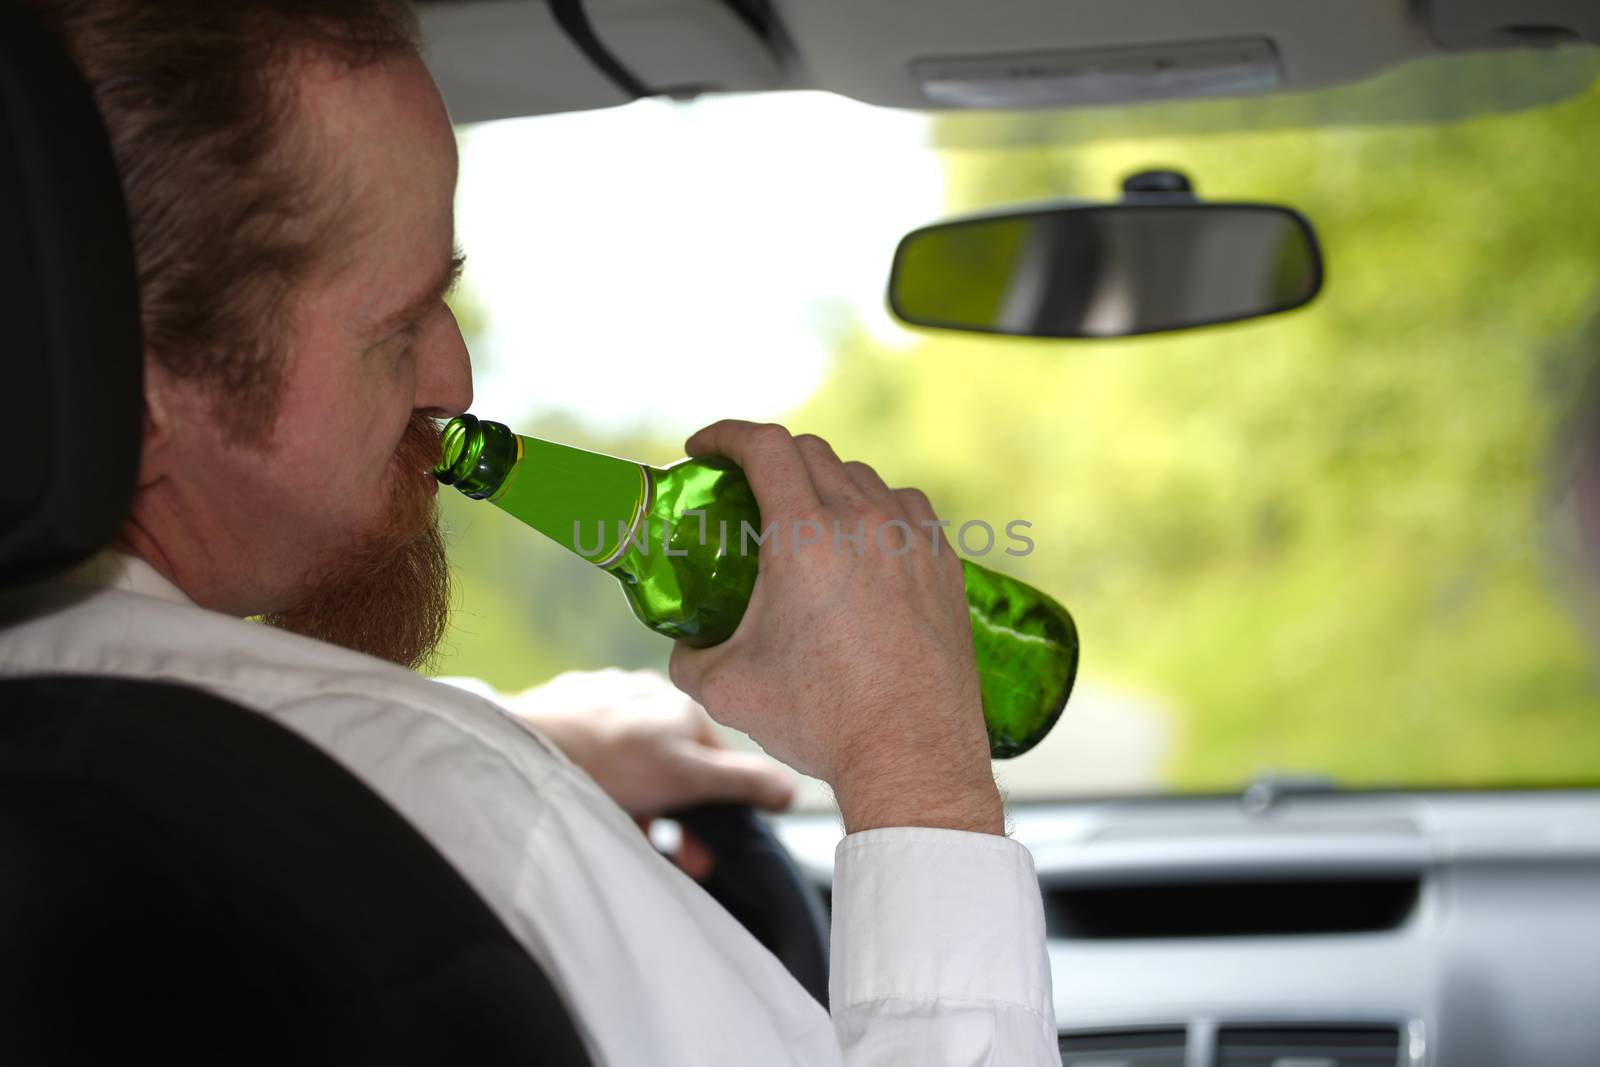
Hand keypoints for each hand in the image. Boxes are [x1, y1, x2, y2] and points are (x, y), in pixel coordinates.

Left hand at [503, 667, 797, 877]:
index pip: (717, 755)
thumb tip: (791, 788)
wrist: (525, 749)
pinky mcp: (563, 712)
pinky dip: (603, 783)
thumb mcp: (691, 778)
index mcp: (681, 704)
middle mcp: (644, 692)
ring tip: (632, 836)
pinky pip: (595, 753)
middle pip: (674, 759)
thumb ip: (744, 781)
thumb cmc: (610, 761)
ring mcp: (601, 698)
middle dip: (679, 810)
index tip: (708, 844)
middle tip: (675, 854)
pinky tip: (595, 807)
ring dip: (641, 801)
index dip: (718, 803)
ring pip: (634, 758)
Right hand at [666, 421, 1002, 835]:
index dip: (725, 434)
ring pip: (863, 478)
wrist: (912, 755)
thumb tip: (687, 644)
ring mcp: (913, 541)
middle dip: (768, 458)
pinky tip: (864, 540)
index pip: (764, 445)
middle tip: (744, 488)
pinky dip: (876, 509)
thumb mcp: (725, 688)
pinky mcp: (945, 567)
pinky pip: (907, 511)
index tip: (702, 448)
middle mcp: (864, 523)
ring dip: (824, 483)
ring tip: (804, 518)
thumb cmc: (821, 721)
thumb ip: (689, 655)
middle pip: (811, 453)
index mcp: (805, 537)